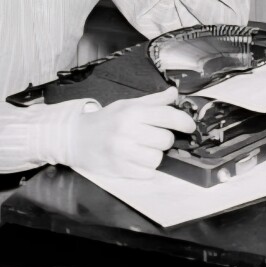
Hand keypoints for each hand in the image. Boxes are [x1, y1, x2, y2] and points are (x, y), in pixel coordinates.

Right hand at [68, 87, 195, 178]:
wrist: (75, 138)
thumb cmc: (106, 120)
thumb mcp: (127, 105)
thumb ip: (153, 101)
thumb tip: (174, 93)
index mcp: (132, 112)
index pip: (167, 116)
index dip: (184, 122)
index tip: (190, 126)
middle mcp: (128, 131)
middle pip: (166, 139)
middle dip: (163, 139)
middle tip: (152, 136)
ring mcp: (123, 152)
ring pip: (158, 158)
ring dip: (154, 154)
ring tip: (141, 148)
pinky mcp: (119, 170)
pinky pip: (147, 173)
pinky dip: (146, 168)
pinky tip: (135, 160)